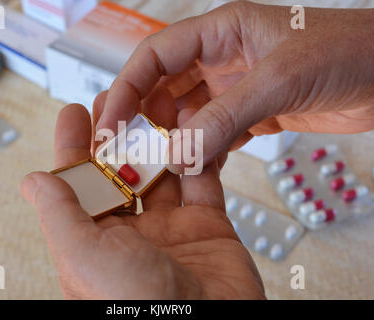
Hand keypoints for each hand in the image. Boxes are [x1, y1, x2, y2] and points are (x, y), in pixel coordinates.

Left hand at [20, 88, 264, 298]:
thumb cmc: (136, 306)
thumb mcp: (84, 257)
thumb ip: (60, 215)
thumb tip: (32, 182)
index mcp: (96, 241)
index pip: (80, 184)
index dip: (75, 146)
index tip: (74, 112)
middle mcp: (132, 235)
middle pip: (123, 172)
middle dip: (120, 133)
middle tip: (119, 97)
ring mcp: (172, 230)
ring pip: (164, 172)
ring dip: (160, 138)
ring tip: (158, 102)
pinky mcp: (209, 228)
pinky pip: (204, 183)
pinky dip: (200, 155)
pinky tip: (194, 129)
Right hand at [96, 1, 373, 172]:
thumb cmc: (346, 53)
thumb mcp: (279, 79)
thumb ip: (226, 116)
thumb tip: (180, 153)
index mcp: (221, 32)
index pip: (156, 56)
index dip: (127, 87)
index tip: (110, 122)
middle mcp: (222, 59)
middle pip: (165, 88)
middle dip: (146, 119)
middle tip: (129, 153)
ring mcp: (236, 88)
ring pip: (189, 115)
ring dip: (177, 140)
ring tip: (164, 167)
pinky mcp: (253, 114)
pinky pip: (215, 134)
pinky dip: (205, 152)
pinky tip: (199, 170)